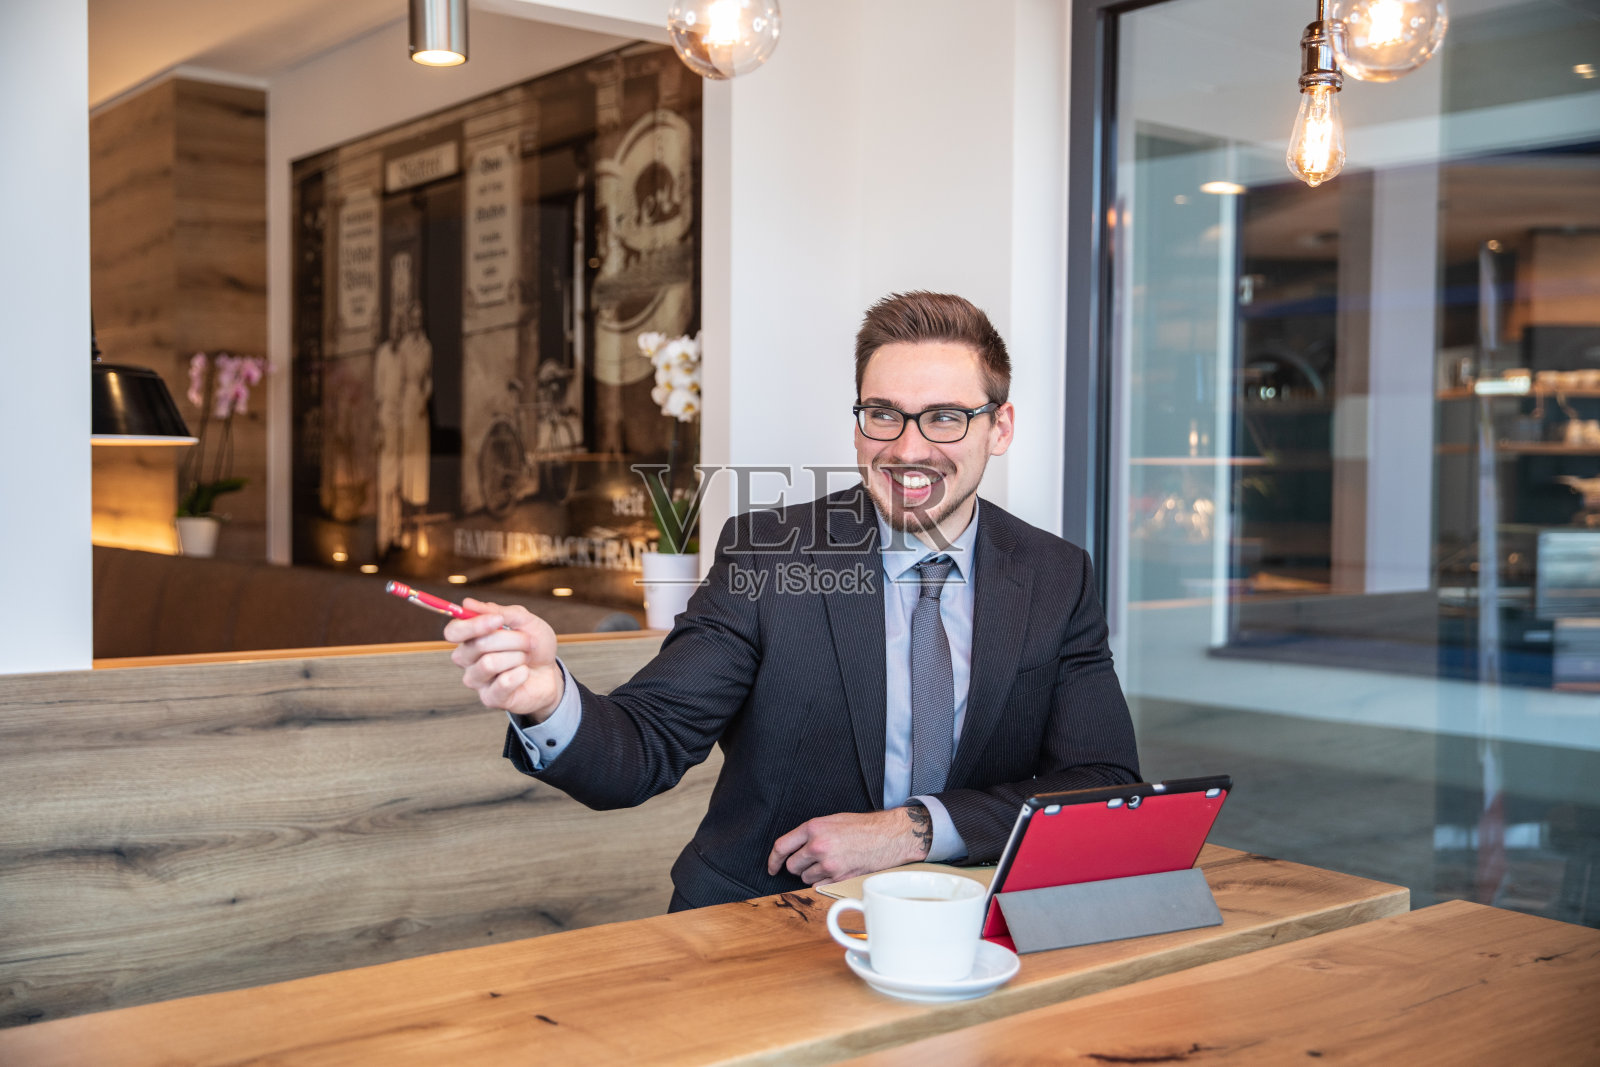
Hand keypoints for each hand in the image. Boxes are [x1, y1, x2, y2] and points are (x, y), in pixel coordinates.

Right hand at [446, 598, 563, 722]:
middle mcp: (468, 660)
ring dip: (516, 656)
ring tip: (525, 657)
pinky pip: (502, 683)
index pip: (453, 631)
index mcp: (471, 638)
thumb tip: (467, 603)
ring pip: (489, 663)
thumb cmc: (534, 645)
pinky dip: (520, 674)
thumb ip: (498, 612)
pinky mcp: (490, 698)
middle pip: (477, 645)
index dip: (473, 625)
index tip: (498, 620)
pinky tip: (524, 673)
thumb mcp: (524, 621)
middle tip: (528, 640)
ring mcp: (477, 680)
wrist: (551, 673)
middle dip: (510, 639)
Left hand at [767, 808, 931, 885]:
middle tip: (813, 860)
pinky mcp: (838, 878)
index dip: (773, 860)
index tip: (772, 867)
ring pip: (805, 878)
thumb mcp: (832, 820)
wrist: (887, 836)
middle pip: (792, 866)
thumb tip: (795, 847)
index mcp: (813, 828)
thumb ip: (812, 833)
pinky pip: (819, 886)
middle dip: (798, 866)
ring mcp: (828, 864)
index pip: (781, 846)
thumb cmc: (862, 827)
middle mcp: (817, 846)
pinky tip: (837, 871)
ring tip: (830, 862)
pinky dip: (824, 882)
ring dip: (812, 874)